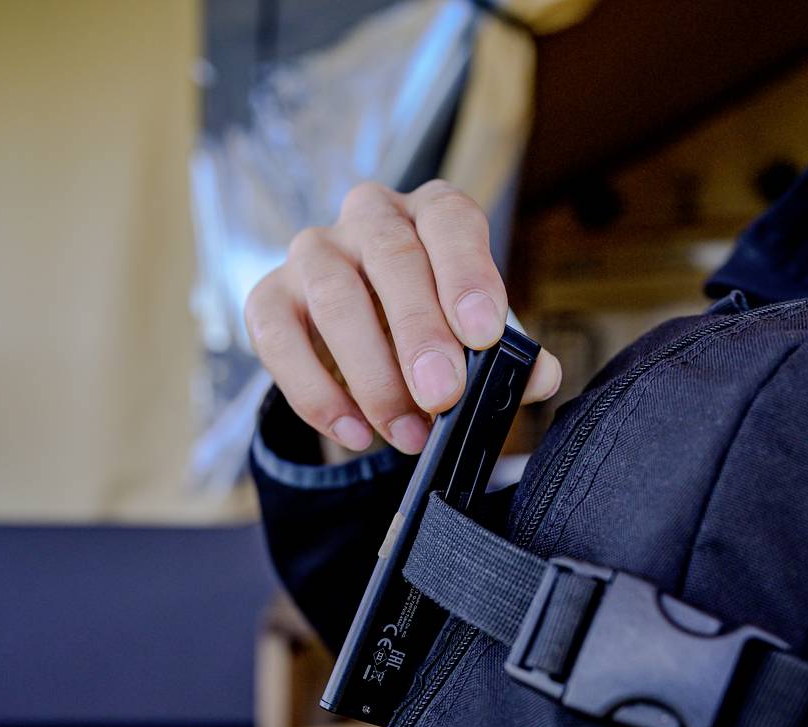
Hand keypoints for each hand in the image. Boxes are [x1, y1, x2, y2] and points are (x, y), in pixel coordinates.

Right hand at [245, 180, 561, 453]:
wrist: (365, 338)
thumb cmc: (434, 327)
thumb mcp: (477, 336)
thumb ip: (511, 355)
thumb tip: (538, 377)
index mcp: (431, 213)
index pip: (450, 221)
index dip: (467, 273)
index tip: (483, 333)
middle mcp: (370, 217)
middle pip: (390, 257)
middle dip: (419, 333)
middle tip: (443, 396)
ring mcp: (314, 252)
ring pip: (333, 297)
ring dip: (372, 375)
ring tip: (406, 433)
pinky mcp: (269, 296)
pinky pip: (279, 339)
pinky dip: (317, 395)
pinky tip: (354, 432)